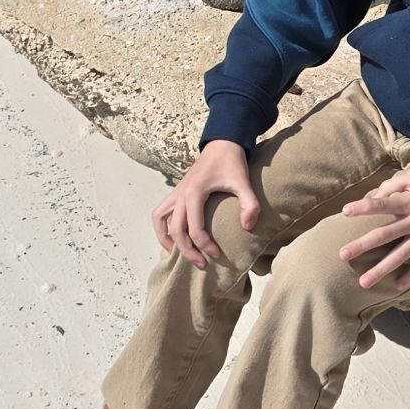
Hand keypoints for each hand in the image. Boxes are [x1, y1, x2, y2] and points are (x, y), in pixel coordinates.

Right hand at [153, 139, 257, 264]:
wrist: (222, 144)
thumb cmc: (232, 163)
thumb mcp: (244, 182)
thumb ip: (250, 204)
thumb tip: (247, 226)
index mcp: (194, 193)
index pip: (195, 228)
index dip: (205, 246)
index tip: (218, 254)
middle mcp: (180, 194)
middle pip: (175, 230)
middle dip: (186, 250)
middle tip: (202, 264)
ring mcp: (176, 192)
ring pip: (159, 220)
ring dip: (166, 239)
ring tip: (177, 254)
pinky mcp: (176, 192)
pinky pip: (160, 212)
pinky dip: (162, 227)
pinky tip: (173, 238)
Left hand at [339, 162, 409, 292]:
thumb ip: (392, 185)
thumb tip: (374, 197)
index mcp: (409, 201)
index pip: (382, 204)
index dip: (364, 207)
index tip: (345, 211)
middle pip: (385, 235)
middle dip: (362, 245)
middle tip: (343, 255)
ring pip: (401, 255)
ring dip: (381, 269)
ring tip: (364, 282)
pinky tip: (398, 286)